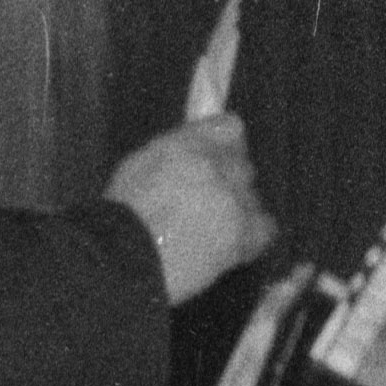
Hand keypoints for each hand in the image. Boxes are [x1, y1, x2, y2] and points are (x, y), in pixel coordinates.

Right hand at [106, 115, 275, 304]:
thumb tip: (193, 149)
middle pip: (242, 164)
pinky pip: (265, 228)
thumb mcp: (137, 165)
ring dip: (236, 209)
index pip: (230, 128)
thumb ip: (172, 151)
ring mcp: (237, 200)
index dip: (222, 144)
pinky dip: (251, 235)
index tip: (210, 158)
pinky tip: (231, 245)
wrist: (127, 257)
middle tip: (202, 201)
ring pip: (251, 197)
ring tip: (209, 231)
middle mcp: (220, 165)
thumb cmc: (120, 213)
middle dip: (227, 179)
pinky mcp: (246, 234)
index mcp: (190, 144)